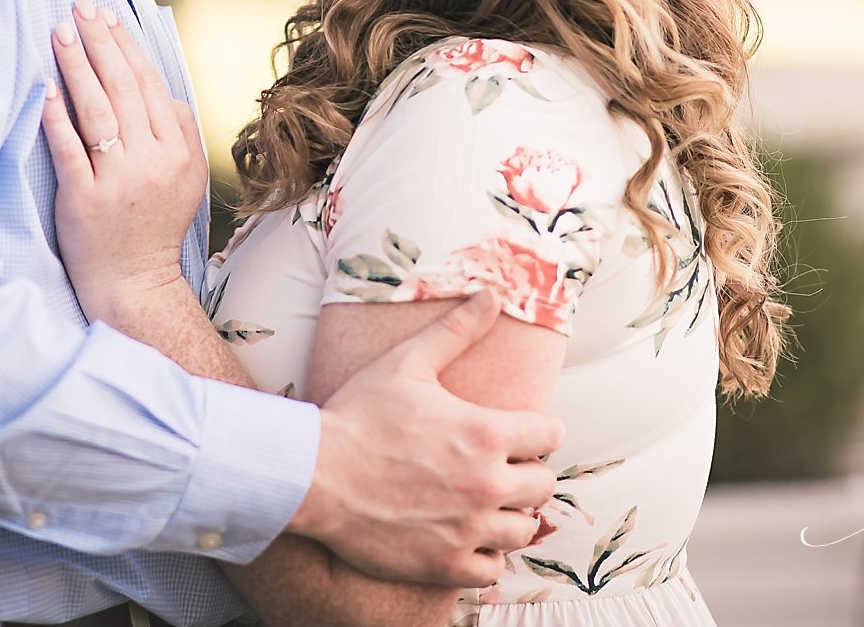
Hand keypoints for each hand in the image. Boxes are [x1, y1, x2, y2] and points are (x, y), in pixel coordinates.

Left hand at [42, 0, 208, 323]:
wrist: (135, 283)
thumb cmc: (154, 224)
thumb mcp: (185, 176)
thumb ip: (178, 129)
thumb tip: (159, 87)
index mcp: (177, 149)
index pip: (148, 84)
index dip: (125, 45)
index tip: (105, 15)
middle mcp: (151, 160)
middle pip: (123, 88)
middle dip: (99, 43)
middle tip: (79, 8)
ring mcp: (118, 180)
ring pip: (98, 111)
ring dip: (77, 67)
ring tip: (59, 32)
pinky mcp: (85, 200)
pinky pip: (70, 150)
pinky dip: (58, 117)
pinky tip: (46, 89)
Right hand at [290, 291, 563, 586]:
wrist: (313, 475)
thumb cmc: (359, 415)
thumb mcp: (408, 362)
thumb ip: (456, 330)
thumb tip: (491, 294)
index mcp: (486, 435)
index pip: (550, 435)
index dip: (535, 430)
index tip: (515, 432)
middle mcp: (487, 486)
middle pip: (544, 485)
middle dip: (526, 472)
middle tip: (498, 466)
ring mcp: (467, 529)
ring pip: (523, 529)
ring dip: (510, 514)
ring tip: (484, 502)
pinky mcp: (445, 565)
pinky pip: (492, 569)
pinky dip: (484, 554)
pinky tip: (463, 534)